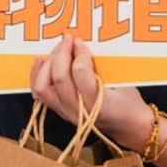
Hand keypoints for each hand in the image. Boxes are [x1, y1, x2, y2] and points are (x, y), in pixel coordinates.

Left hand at [30, 35, 147, 137]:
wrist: (127, 126)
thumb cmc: (128, 103)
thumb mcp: (124, 82)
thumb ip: (103, 65)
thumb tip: (82, 45)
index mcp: (98, 104)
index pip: (80, 73)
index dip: (79, 52)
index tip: (81, 41)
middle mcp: (78, 111)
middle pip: (59, 78)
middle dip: (61, 53)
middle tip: (68, 40)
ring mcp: (66, 113)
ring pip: (43, 87)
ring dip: (48, 64)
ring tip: (58, 50)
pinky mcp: (59, 111)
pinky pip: (40, 93)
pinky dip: (37, 75)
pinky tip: (41, 60)